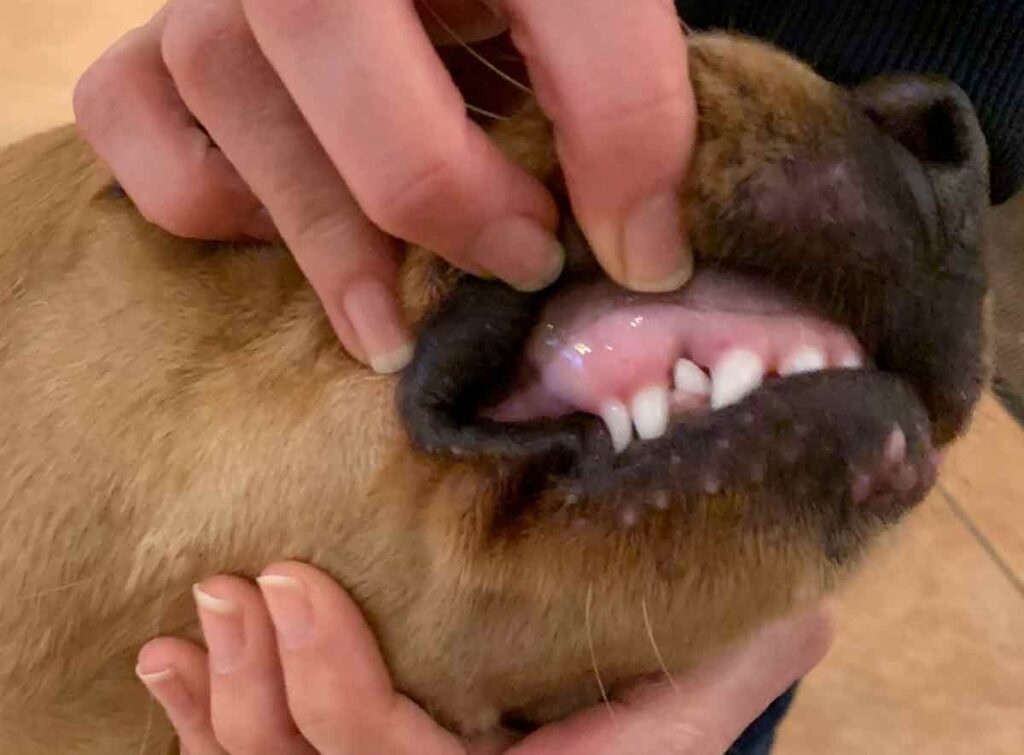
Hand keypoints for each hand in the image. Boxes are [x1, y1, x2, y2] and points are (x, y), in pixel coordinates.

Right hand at [74, 0, 696, 372]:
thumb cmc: (507, 5)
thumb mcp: (575, 15)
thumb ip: (620, 92)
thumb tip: (641, 250)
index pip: (569, 3)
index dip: (625, 143)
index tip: (645, 255)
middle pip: (321, 22)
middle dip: (437, 187)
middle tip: (522, 267)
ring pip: (217, 80)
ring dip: (324, 228)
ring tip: (397, 316)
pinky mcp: (148, 33)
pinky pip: (131, 119)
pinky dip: (208, 198)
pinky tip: (296, 226)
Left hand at [137, 562, 832, 753]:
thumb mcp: (668, 744)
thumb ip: (721, 681)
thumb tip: (810, 607)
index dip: (334, 687)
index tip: (290, 585)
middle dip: (259, 687)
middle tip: (237, 586)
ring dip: (219, 704)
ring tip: (195, 619)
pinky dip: (203, 727)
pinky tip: (171, 665)